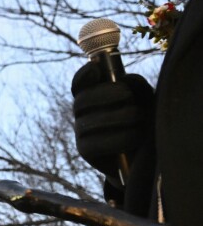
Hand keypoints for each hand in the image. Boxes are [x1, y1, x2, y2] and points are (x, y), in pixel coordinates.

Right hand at [71, 62, 153, 177]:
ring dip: (119, 117)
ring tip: (140, 119)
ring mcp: (80, 132)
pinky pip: (97, 142)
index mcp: (93, 97)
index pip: (79, 84)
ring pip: (90, 121)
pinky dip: (120, 138)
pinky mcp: (85, 151)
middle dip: (106, 94)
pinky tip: (135, 136)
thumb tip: (123, 79)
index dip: (84, 75)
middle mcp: (82, 114)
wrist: (144, 157)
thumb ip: (135, 85)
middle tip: (127, 96)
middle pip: (82, 100)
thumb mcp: (144, 99)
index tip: (96, 68)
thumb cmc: (145, 123)